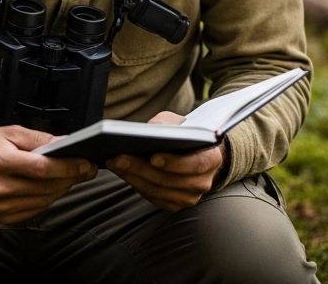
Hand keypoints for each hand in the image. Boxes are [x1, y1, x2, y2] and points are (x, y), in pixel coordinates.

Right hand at [0, 126, 96, 224]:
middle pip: (47, 186)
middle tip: (87, 168)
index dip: (69, 167)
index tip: (86, 162)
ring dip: (63, 188)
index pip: (43, 169)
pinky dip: (48, 198)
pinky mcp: (2, 216)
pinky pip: (35, 209)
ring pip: (45, 200)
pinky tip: (53, 186)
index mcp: (0, 162)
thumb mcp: (12, 132)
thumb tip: (68, 143)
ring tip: (73, 175)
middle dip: (72, 177)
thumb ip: (41, 139)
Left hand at [106, 111, 228, 212]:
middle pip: (169, 180)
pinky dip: (136, 185)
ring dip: (133, 177)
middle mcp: (203, 183)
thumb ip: (167, 124)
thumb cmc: (186, 134)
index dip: (174, 163)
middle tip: (119, 158)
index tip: (153, 156)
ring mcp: (189, 197)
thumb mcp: (180, 122)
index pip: (195, 165)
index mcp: (212, 160)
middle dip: (142, 169)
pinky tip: (123, 173)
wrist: (196, 153)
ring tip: (115, 163)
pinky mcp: (175, 205)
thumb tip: (149, 129)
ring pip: (157, 191)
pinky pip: (152, 198)